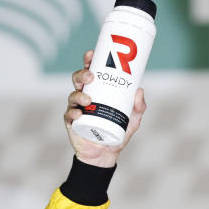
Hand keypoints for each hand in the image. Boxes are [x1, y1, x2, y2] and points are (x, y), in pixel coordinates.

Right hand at [63, 50, 146, 167]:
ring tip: (88, 99)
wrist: (106, 154)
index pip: (91, 72)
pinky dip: (73, 113)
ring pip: (73, 95)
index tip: (92, 54)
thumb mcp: (133, 120)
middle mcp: (85, 97)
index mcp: (97, 92)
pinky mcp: (71, 122)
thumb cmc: (118, 132)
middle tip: (91, 76)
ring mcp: (77, 109)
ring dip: (79, 94)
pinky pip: (69, 114)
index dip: (89, 61)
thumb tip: (139, 91)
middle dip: (82, 74)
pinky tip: (79, 114)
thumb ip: (138, 107)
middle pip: (79, 80)